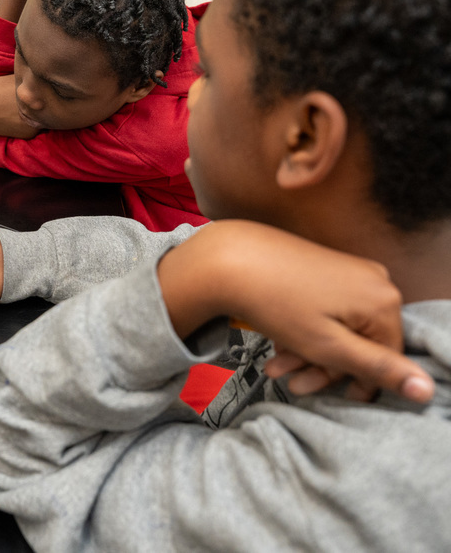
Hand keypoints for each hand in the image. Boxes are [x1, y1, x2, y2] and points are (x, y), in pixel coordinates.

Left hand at [158, 220, 434, 403]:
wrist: (229, 259)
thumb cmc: (277, 302)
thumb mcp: (329, 346)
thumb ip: (379, 368)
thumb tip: (427, 390)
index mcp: (384, 300)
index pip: (388, 357)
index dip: (358, 382)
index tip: (332, 396)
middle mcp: (374, 280)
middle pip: (362, 342)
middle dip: (324, 367)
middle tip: (292, 381)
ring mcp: (350, 271)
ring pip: (339, 328)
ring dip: (309, 353)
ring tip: (275, 365)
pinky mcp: (326, 268)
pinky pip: (327, 310)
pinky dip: (305, 331)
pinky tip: (279, 341)